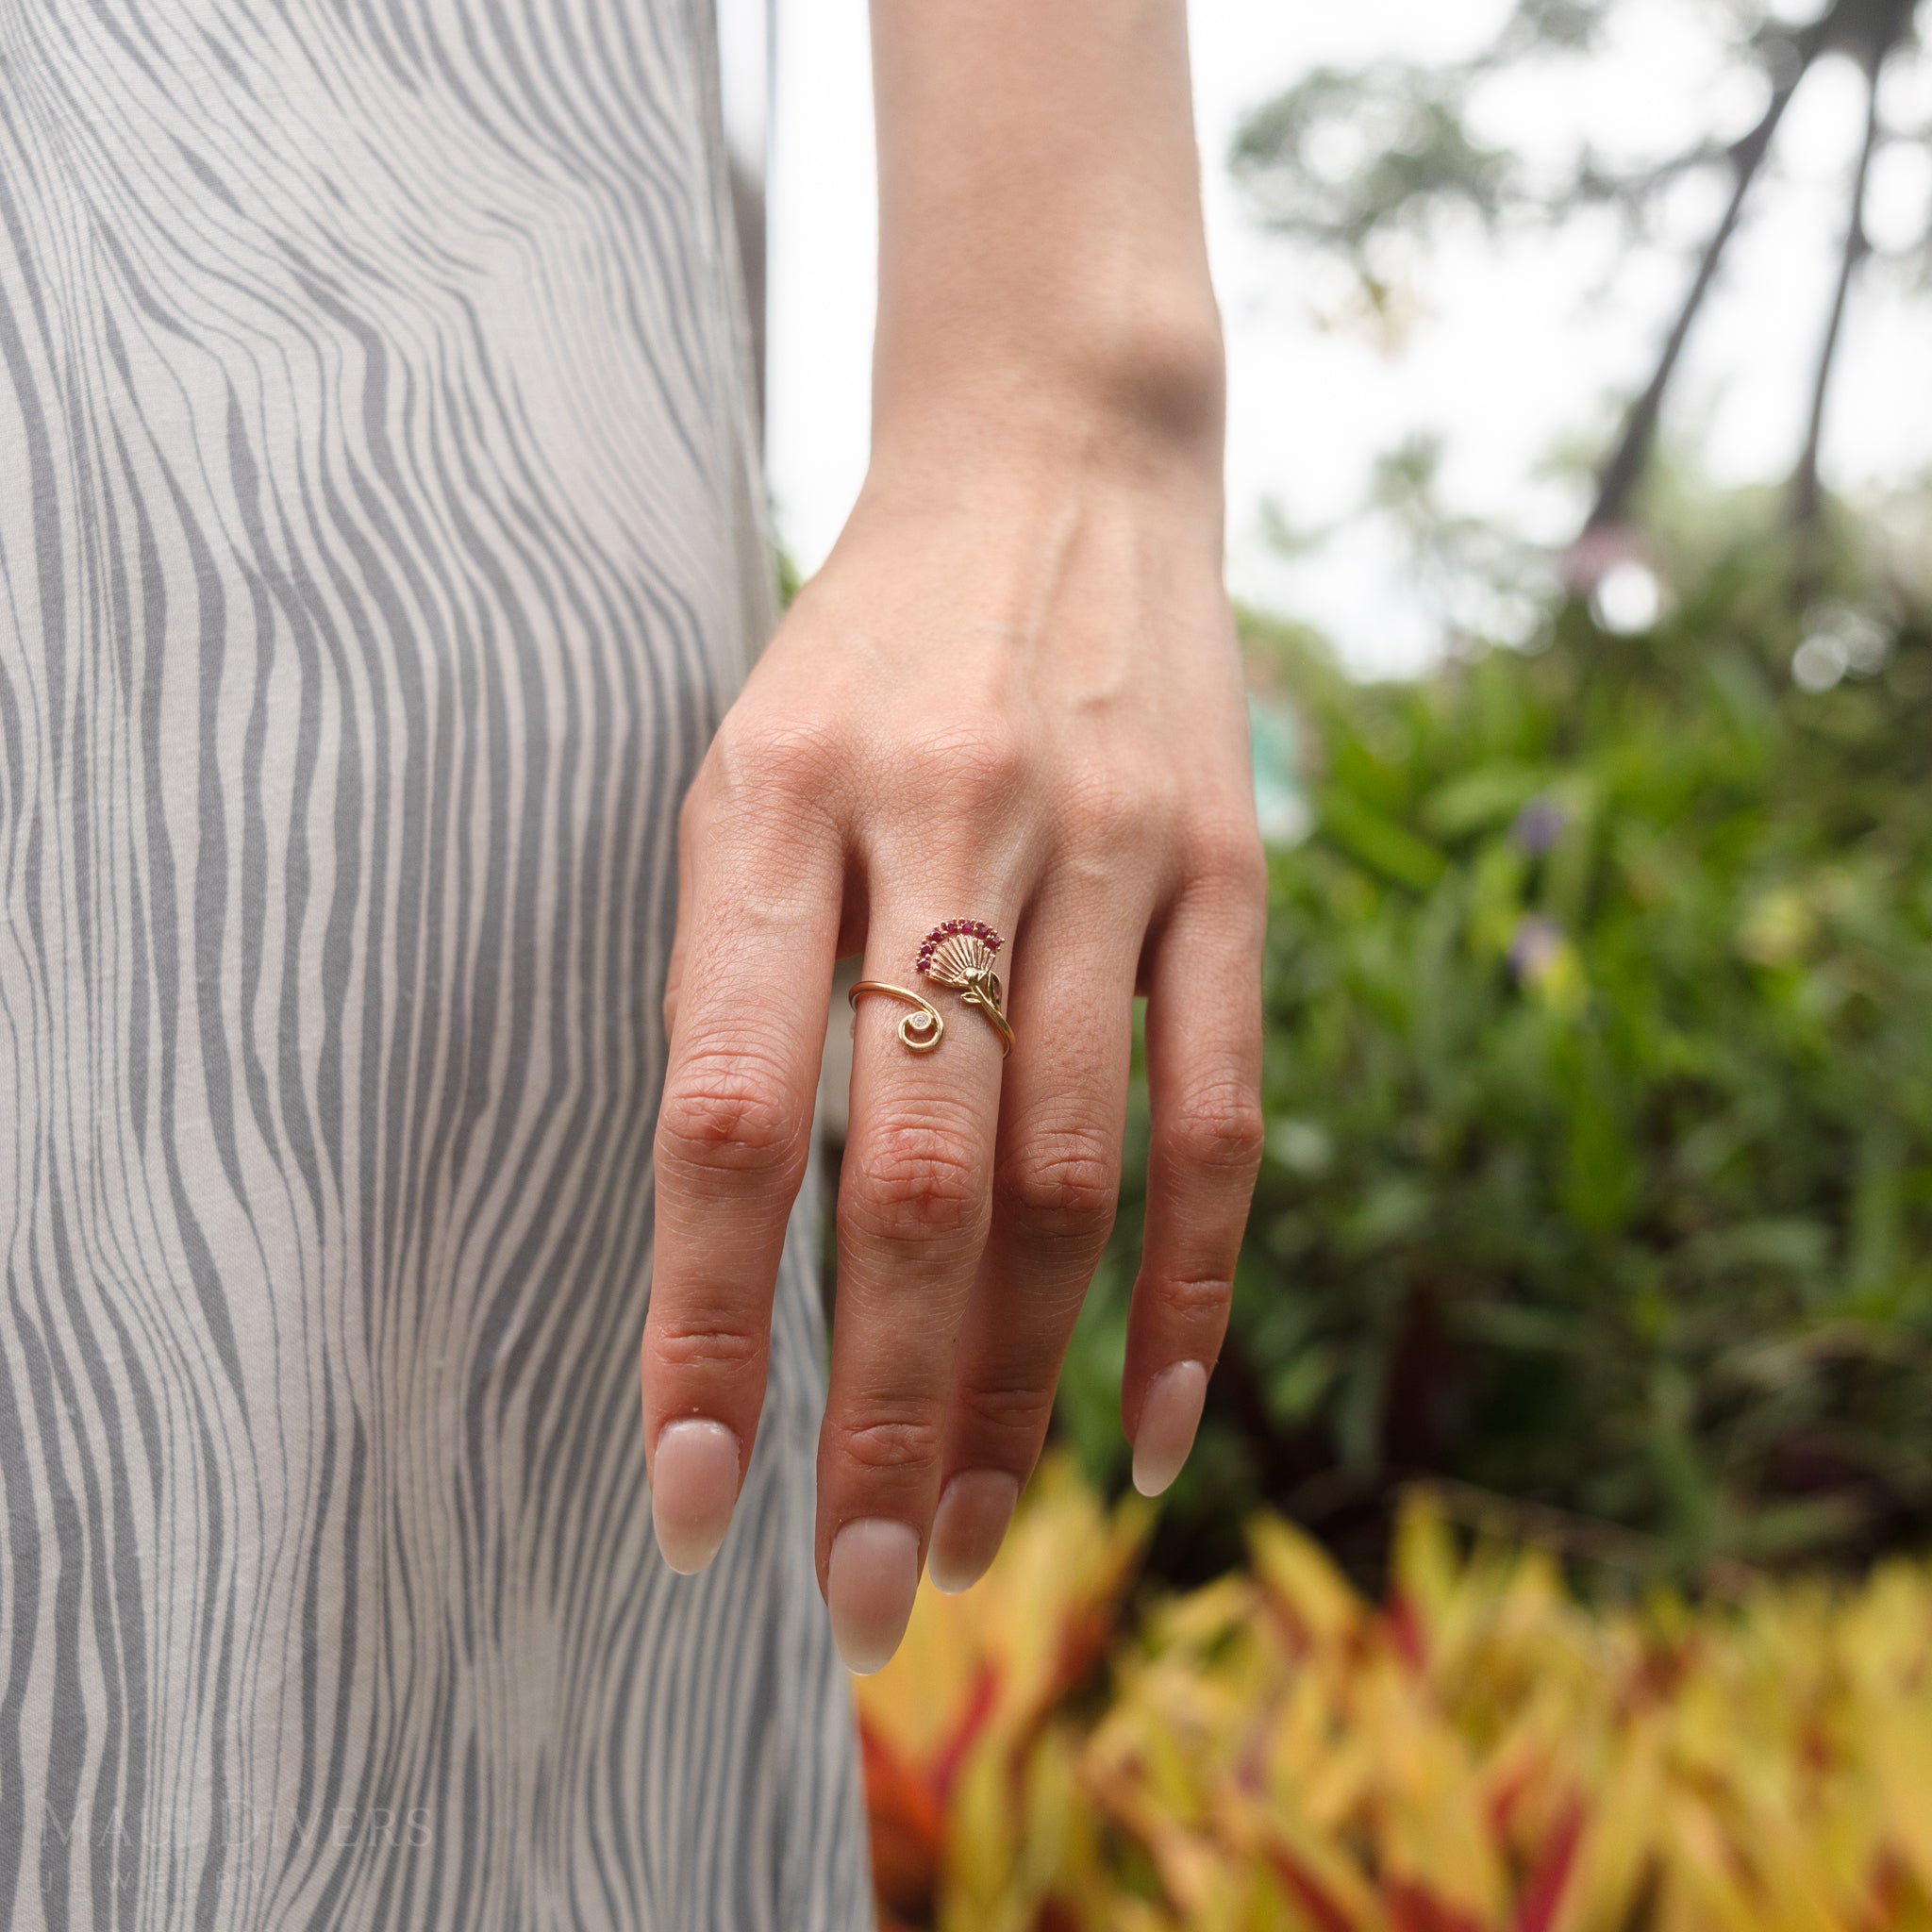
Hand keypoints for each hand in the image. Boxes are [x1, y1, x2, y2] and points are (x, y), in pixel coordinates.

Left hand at [639, 429, 1264, 1673]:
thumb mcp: (743, 784)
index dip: (704, 1330)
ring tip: (977, 1536)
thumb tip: (744, 1271)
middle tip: (865, 1596)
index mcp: (772, 806)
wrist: (1052, 472)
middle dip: (883, 1413)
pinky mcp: (1230, 875)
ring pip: (1072, 1179)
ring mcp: (1110, 849)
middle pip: (914, 1179)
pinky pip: (1218, 1119)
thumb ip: (739, 996)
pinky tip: (1151, 1429)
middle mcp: (945, 824)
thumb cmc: (862, 666)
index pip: (727, 1118)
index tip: (691, 1507)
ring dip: (1022, 1386)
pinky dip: (1188, 1294)